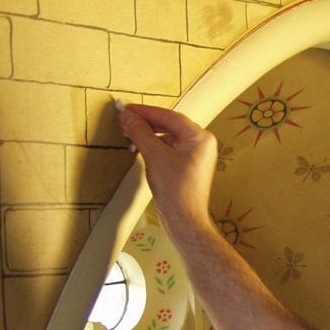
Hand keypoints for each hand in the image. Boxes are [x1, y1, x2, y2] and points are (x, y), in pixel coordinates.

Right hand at [119, 104, 218, 236]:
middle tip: (127, 119)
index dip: (146, 112)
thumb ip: (140, 133)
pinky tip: (141, 147)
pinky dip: (155, 146)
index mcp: (200, 138)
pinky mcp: (188, 167)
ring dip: (150, 134)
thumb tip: (128, 117)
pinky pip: (170, 149)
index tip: (128, 109)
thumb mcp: (155, 156)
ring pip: (169, 137)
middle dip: (147, 122)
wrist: (184, 220)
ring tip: (131, 132)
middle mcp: (202, 145)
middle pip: (170, 125)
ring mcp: (196, 156)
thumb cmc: (177, 192)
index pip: (169, 116)